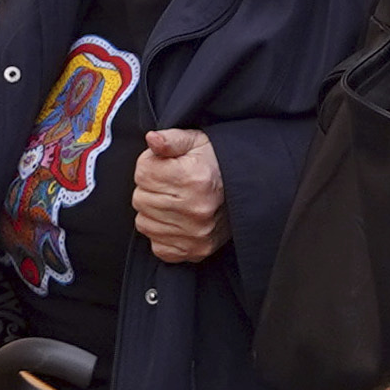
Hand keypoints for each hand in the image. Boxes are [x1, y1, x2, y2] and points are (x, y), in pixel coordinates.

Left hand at [131, 128, 227, 265]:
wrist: (248, 188)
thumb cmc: (218, 163)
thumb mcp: (196, 142)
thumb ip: (170, 139)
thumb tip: (152, 139)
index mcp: (193, 178)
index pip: (142, 172)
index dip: (150, 166)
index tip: (167, 167)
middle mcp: (195, 209)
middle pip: (140, 199)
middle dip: (151, 190)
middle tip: (173, 186)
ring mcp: (196, 233)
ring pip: (144, 223)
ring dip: (154, 213)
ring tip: (176, 202)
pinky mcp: (195, 250)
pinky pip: (157, 246)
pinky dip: (163, 235)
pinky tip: (178, 221)